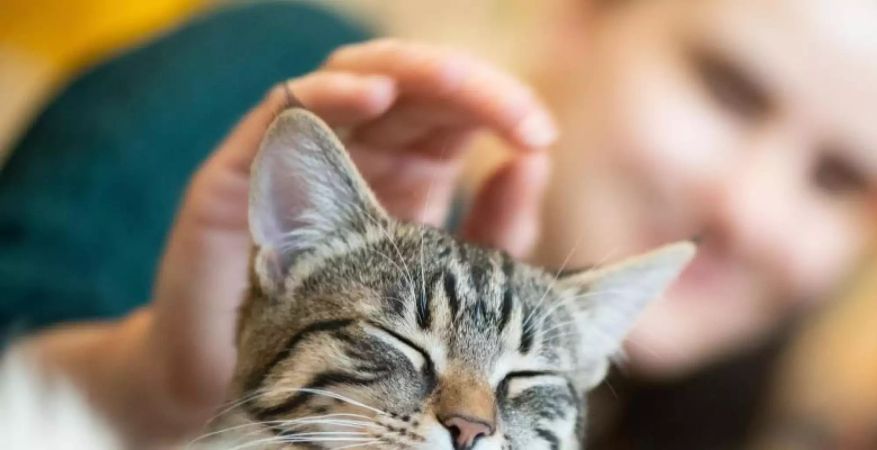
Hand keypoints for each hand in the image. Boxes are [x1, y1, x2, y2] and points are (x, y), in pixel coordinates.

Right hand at [128, 39, 555, 442]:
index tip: (540, 138)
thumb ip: (495, 229)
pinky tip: (372, 96)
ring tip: (462, 90)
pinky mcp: (241, 166)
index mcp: (411, 164)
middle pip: (418, 84)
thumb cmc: (346, 332)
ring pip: (359, 76)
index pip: (458, 108)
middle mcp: (359, 150)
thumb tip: (533, 162)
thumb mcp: (446, 282)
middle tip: (519, 120)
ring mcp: (301, 151)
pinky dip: (329, 94)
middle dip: (472, 89)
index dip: (501, 107)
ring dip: (415, 76)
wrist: (243, 383)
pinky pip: (283, 108)